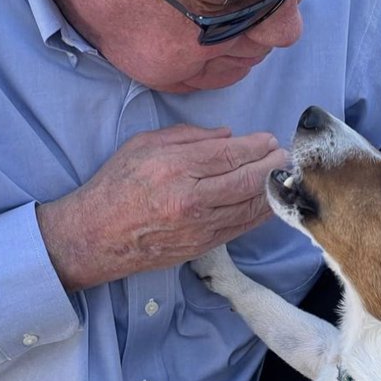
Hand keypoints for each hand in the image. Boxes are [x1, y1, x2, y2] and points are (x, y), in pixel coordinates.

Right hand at [37, 124, 286, 291]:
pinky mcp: (202, 246)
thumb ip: (187, 136)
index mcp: (175, 167)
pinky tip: (268, 200)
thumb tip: (227, 135)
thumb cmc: (116, 185)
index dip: (255, 146)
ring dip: (271, 188)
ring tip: (282, 174)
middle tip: (284, 155)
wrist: (96, 236)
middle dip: (271, 165)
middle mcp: (190, 198)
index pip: (228, 154)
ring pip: (249, 205)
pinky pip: (241, 227)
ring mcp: (199, 226)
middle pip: (246, 179)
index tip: (269, 139)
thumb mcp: (143, 145)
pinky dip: (259, 212)